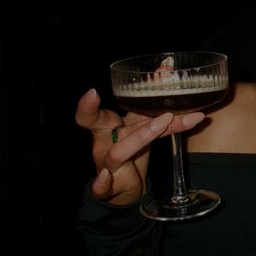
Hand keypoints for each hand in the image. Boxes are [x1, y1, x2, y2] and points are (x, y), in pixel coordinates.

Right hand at [75, 88, 205, 205]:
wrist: (126, 188)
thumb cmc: (132, 149)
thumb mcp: (145, 126)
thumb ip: (156, 105)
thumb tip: (166, 67)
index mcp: (109, 126)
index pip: (95, 113)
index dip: (89, 105)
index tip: (92, 92)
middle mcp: (104, 142)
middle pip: (107, 127)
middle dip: (126, 111)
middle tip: (163, 112)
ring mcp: (106, 164)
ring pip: (117, 152)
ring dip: (141, 137)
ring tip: (164, 122)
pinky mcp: (110, 186)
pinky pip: (102, 186)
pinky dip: (101, 184)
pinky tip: (104, 179)